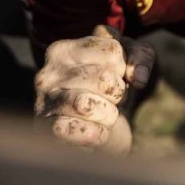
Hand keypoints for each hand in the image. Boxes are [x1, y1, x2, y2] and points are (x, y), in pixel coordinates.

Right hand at [34, 25, 155, 151]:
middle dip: (118, 93)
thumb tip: (139, 78)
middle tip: (108, 99)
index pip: (112, 51)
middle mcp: (48, 72)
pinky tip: (96, 134)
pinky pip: (75, 131)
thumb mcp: (128, 61)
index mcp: (65, 49)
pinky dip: (96, 135)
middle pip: (104, 78)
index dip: (124, 68)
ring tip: (102, 115)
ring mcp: (44, 102)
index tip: (114, 76)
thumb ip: (141, 56)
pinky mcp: (46, 130)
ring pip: (87, 105)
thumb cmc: (109, 88)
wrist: (93, 130)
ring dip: (108, 115)